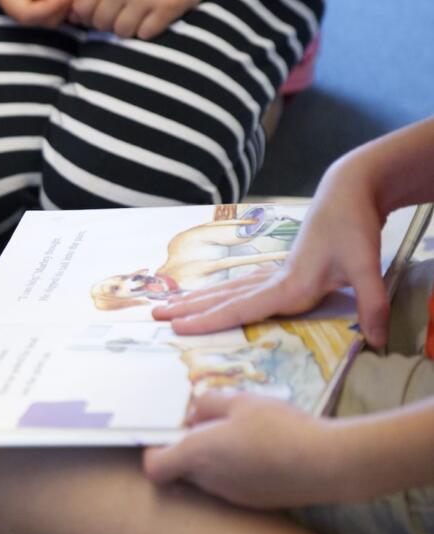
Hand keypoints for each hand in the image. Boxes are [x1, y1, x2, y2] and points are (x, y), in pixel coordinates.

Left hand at [69, 0, 213, 39]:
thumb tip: (71, 17)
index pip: (81, 6)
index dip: (86, 15)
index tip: (98, 13)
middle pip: (100, 22)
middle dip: (108, 24)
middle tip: (123, 14)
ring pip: (121, 32)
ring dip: (128, 29)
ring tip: (138, 17)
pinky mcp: (167, 8)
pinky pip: (145, 34)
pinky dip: (147, 31)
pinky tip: (153, 18)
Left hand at [143, 391, 340, 507]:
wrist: (330, 464)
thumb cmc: (280, 427)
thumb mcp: (240, 401)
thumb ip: (209, 404)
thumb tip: (194, 415)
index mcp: (198, 455)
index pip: (155, 467)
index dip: (155, 450)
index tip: (169, 431)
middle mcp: (210, 481)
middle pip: (180, 470)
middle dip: (186, 449)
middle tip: (207, 424)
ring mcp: (233, 496)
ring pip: (206, 477)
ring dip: (212, 458)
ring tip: (239, 432)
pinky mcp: (256, 502)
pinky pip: (231, 484)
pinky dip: (235, 468)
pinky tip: (260, 449)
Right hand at [153, 158, 391, 345]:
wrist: (347, 190)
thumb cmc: (354, 225)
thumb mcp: (368, 265)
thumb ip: (372, 305)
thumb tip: (378, 343)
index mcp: (289, 284)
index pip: (242, 307)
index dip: (209, 321)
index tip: (179, 329)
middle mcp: (275, 280)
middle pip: (224, 297)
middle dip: (190, 310)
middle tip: (156, 317)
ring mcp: (274, 273)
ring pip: (228, 290)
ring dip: (198, 301)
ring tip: (168, 308)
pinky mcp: (280, 269)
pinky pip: (241, 286)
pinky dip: (219, 294)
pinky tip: (208, 298)